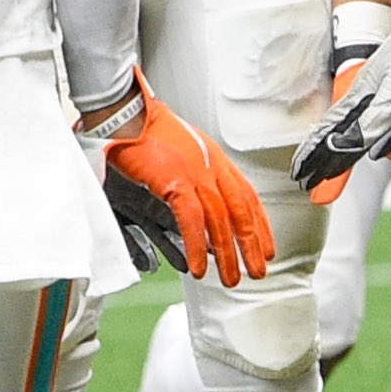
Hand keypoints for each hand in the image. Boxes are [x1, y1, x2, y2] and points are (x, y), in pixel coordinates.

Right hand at [87, 80, 272, 285]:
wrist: (126, 113)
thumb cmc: (147, 130)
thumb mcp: (183, 150)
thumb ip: (197, 176)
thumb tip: (204, 204)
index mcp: (215, 157)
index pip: (246, 196)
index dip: (259, 224)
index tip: (264, 247)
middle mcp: (211, 165)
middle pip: (239, 211)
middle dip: (250, 245)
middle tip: (257, 271)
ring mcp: (194, 173)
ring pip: (220, 220)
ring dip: (226, 254)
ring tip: (230, 278)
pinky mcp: (173, 181)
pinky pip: (191, 220)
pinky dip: (197, 246)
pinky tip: (199, 266)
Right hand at [295, 13, 390, 193]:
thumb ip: (378, 117)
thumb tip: (350, 145)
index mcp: (366, 94)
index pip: (331, 131)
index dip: (315, 154)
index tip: (300, 175)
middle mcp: (372, 95)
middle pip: (337, 130)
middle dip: (319, 155)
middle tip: (304, 178)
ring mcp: (387, 92)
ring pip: (353, 125)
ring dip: (337, 146)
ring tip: (326, 162)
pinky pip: (375, 120)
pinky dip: (362, 134)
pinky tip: (368, 142)